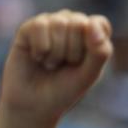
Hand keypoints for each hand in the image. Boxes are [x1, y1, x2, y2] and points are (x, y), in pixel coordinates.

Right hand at [0, 10, 112, 124]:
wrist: (34, 104)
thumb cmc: (65, 89)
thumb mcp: (89, 75)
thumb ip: (100, 52)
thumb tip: (91, 24)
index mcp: (91, 36)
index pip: (99, 23)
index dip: (93, 42)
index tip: (85, 62)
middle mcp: (70, 25)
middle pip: (79, 22)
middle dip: (73, 51)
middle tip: (65, 65)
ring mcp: (49, 24)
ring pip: (59, 23)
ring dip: (56, 52)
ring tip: (51, 64)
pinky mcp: (28, 28)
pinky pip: (39, 26)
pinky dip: (41, 48)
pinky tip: (37, 58)